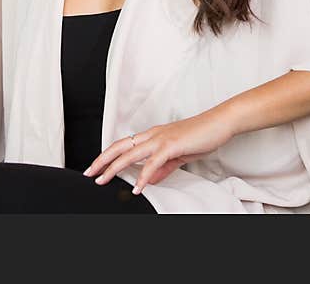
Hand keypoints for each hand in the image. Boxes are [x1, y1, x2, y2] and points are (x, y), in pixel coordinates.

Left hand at [82, 111, 234, 194]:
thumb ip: (163, 167)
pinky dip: (142, 176)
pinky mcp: (171, 145)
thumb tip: (151, 179)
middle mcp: (152, 135)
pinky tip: (137, 187)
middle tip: (89, 173)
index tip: (97, 167)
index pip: (124, 145)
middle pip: (119, 147)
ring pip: (129, 154)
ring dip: (114, 168)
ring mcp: (160, 139)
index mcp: (153, 135)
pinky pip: (152, 163)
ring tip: (103, 180)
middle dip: (102, 160)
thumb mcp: (179, 155)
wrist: (220, 123)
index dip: (108, 155)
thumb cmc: (202, 135)